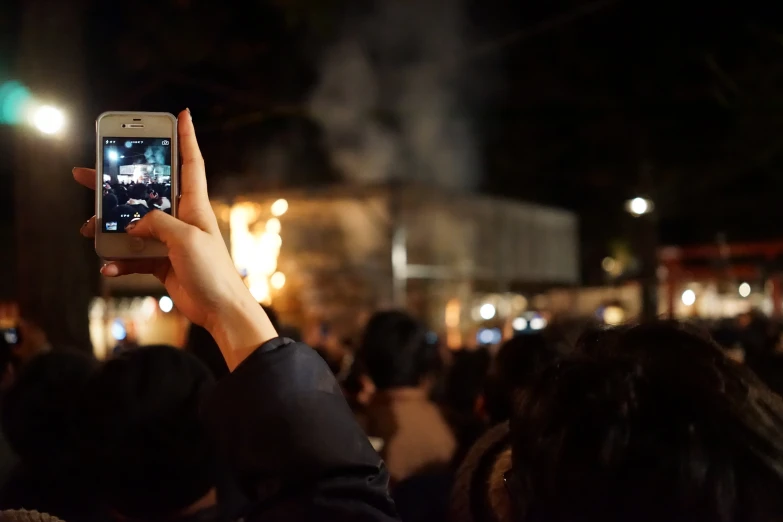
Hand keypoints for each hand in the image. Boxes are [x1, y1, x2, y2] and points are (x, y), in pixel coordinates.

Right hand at [74, 109, 276, 368]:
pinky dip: (119, 262)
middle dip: (119, 182)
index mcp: (195, 205)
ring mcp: (170, 241)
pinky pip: (134, 257)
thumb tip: (134, 224)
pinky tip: (107, 267)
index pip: (191, 163)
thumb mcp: (186, 239)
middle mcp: (182, 219)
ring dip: (111, 227)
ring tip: (88, 226)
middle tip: (89, 171)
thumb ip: (158, 223)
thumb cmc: (213, 271)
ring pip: (134, 226)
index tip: (182, 115)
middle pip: (147, 193)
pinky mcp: (163, 263)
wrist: (221, 310)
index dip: (187, 138)